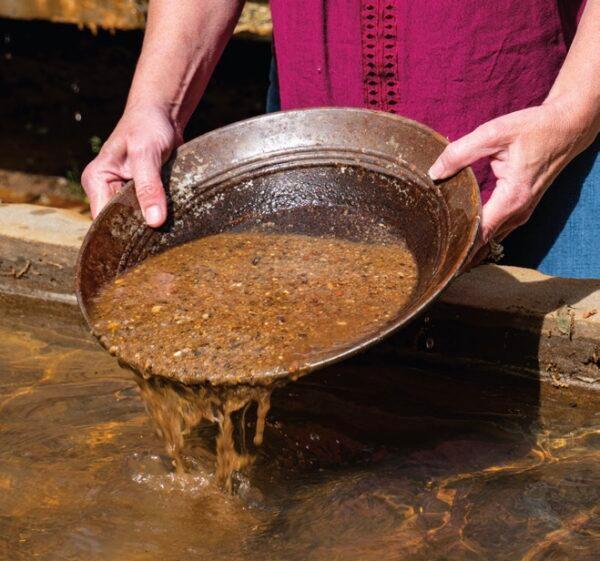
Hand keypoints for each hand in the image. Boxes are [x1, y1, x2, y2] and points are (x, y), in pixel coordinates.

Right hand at [81, 106, 182, 226]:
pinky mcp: (142, 194)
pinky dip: (161, 214)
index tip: (147, 236)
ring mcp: (124, 193)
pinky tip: (173, 218)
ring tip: (169, 227)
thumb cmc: (148, 126)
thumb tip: (154, 222)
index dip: (123, 232)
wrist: (163, 114)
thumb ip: (149, 188)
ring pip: (137, 220)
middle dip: (140, 229)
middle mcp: (106, 190)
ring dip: (153, 223)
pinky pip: (150, 211)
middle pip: (121, 223)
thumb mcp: (146, 155)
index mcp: (96, 181)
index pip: (104, 220)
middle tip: (163, 235)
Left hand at [428, 98, 595, 264]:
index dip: (460, 247)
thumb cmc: (534, 128)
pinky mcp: (521, 208)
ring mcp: (522, 212)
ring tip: (443, 258)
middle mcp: (518, 211)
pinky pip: (498, 229)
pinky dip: (481, 237)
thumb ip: (461, 152)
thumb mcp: (495, 133)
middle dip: (461, 254)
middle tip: (434, 265)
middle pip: (485, 243)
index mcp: (512, 197)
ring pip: (492, 239)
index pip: (481, 232)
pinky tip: (462, 240)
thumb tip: (434, 173)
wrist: (569, 127)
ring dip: (471, 248)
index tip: (439, 259)